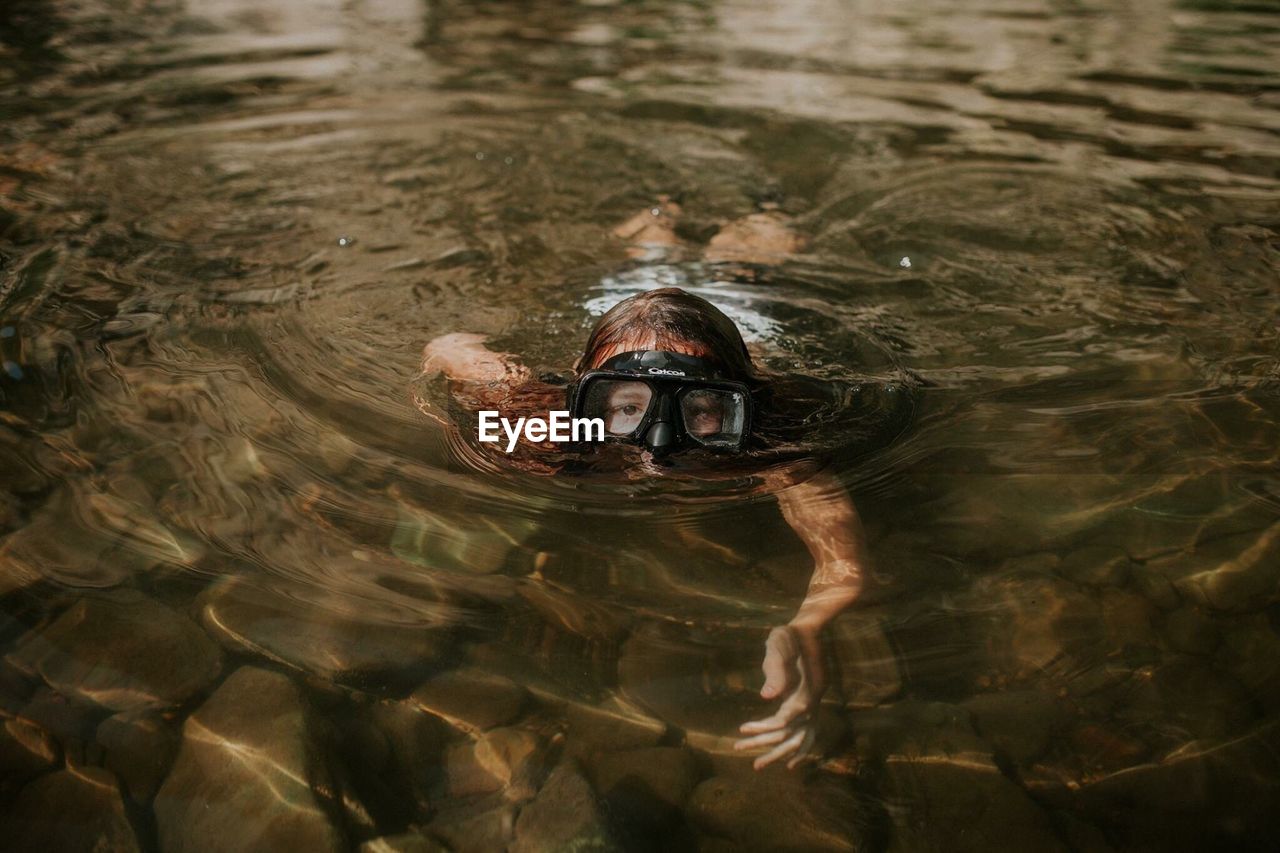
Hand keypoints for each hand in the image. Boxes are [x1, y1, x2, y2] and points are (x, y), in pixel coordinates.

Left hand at [734, 624, 825, 769]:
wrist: (808, 629)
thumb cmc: (789, 635)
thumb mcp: (779, 644)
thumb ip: (776, 669)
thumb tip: (767, 696)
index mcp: (808, 689)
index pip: (786, 720)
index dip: (765, 727)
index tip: (743, 729)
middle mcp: (814, 701)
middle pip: (792, 735)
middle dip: (766, 746)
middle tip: (738, 748)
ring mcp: (816, 704)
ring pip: (801, 740)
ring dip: (779, 753)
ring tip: (758, 764)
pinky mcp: (812, 704)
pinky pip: (807, 734)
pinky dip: (798, 750)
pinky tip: (788, 761)